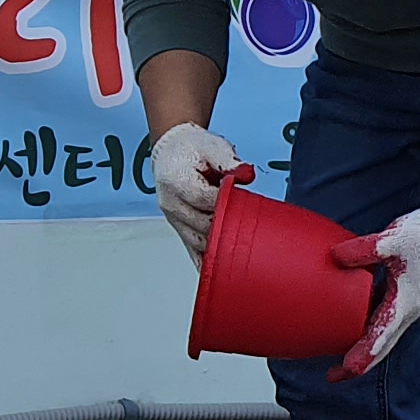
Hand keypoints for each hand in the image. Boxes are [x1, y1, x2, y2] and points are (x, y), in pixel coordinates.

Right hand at [151, 126, 246, 258]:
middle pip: (202, 224)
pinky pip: (191, 249)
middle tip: (248, 227)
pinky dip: (204, 261)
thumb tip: (246, 174)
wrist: (172, 151)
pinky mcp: (178, 227)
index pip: (205, 200)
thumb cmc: (192, 149)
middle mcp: (170, 203)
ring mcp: (173, 218)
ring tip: (240, 250)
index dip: (226, 204)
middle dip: (226, 226)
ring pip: (197, 241)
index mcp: (176, 180)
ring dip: (218, 246)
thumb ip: (229, 160)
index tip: (243, 204)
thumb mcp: (213, 146)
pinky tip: (217, 273)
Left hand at [330, 208, 419, 381]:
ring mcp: (405, 305)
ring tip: (339, 357)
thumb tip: (336, 256)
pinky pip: (382, 319)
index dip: (360, 357)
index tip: (343, 370)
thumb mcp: (393, 240)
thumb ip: (363, 250)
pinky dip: (366, 328)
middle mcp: (405, 311)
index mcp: (403, 305)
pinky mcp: (403, 295)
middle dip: (357, 364)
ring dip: (362, 349)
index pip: (379, 340)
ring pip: (381, 336)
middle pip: (380, 347)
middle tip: (333, 375)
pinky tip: (350, 321)